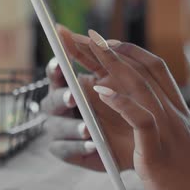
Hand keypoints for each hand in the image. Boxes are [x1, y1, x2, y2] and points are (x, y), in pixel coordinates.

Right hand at [41, 25, 133, 170]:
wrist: (138, 143)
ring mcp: (62, 129)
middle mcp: (62, 106)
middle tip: (74, 97)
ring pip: (56, 126)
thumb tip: (100, 39)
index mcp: (72, 85)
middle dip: (61, 97)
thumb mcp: (122, 83)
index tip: (60, 64)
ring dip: (71, 126)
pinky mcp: (67, 150)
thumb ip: (109, 62)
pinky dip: (77, 147)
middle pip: (52, 100)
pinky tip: (91, 145)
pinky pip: (64, 150)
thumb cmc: (128, 107)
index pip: (57, 73)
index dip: (56, 68)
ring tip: (87, 129)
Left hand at [84, 30, 189, 189]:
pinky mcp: (160, 150)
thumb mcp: (176, 150)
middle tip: (82, 34)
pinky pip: (141, 118)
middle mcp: (175, 114)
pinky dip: (120, 102)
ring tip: (85, 48)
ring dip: (110, 65)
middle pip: (140, 70)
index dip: (130, 51)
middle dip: (109, 50)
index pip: (155, 69)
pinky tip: (100, 90)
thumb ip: (158, 132)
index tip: (107, 42)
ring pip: (140, 86)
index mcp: (178, 113)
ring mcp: (170, 129)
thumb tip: (134, 121)